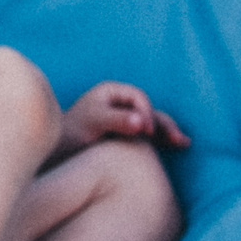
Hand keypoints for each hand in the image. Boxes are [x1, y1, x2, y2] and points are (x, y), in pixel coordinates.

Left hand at [57, 80, 189, 157]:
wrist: (58, 149)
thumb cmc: (70, 131)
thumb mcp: (93, 122)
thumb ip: (116, 120)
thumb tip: (141, 122)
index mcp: (111, 91)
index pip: (138, 97)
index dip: (146, 112)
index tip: (146, 130)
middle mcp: (120, 102)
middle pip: (149, 109)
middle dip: (163, 123)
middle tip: (176, 139)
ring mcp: (124, 117)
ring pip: (151, 122)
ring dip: (167, 131)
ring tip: (183, 143)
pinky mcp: (126, 133)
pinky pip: (148, 134)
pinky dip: (161, 140)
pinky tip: (178, 146)